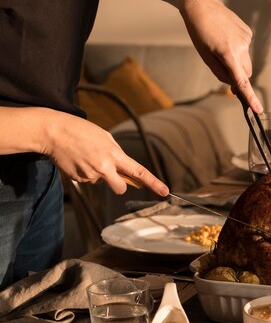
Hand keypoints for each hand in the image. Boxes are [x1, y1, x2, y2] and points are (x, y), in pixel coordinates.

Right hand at [44, 112, 168, 196]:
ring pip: (101, 182)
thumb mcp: (105, 137)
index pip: (139, 172)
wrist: (53, 131)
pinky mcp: (78, 178)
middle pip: (120, 188)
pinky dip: (85, 172)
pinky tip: (77, 159)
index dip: (154, 183)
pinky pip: (87, 179)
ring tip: (86, 156)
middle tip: (111, 172)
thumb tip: (124, 170)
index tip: (165, 191)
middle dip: (119, 185)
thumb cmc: (81, 131)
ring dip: (97, 173)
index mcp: (114, 154)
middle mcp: (104, 167)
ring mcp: (90, 174)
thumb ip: (117, 153)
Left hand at [178, 0, 262, 112]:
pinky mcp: (248, 33)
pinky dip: (238, 50)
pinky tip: (227, 38)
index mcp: (228, 55)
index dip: (250, 97)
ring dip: (237, 61)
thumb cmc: (199, 32)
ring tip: (222, 47)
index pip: (242, 82)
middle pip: (246, 73)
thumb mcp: (205, 56)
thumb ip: (220, 73)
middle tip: (224, 70)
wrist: (202, 6)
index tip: (258, 110)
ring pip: (246, 61)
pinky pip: (246, 49)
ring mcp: (247, 39)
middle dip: (239, 76)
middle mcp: (241, 48)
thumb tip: (233, 84)